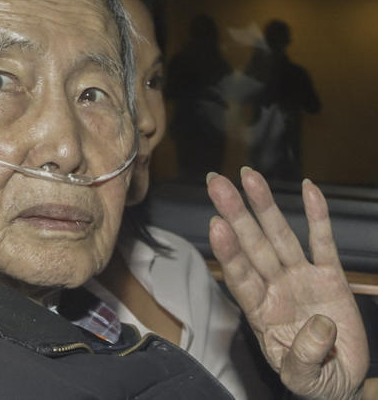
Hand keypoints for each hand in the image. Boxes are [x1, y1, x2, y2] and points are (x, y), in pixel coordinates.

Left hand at [206, 167, 367, 399]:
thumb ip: (303, 359)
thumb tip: (319, 326)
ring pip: (280, 235)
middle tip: (216, 183)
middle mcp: (275, 288)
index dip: (228, 251)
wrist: (339, 379)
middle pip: (252, 246)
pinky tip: (308, 189)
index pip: (239, 276)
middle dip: (235, 213)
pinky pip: (323, 242)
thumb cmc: (313, 378)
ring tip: (248, 176)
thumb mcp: (303, 379)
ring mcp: (301, 279)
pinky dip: (317, 215)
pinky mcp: (329, 277)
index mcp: (261, 312)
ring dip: (265, 205)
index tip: (215, 225)